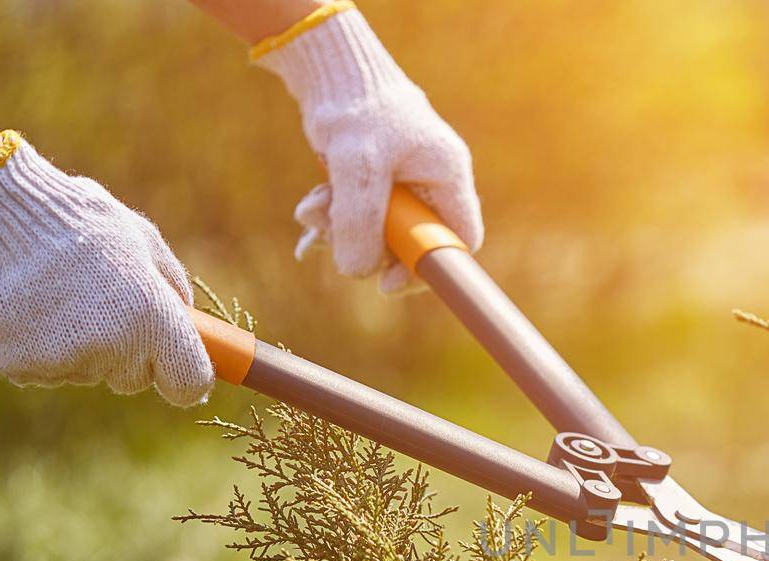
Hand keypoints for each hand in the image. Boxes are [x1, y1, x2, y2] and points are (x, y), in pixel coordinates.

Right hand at [0, 138, 211, 405]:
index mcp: (151, 317)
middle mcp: (111, 346)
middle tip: (102, 305)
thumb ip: (171, 286)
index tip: (176, 365)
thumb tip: (186, 318)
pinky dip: (38, 346)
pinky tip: (28, 306)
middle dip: (127, 352)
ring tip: (57, 293)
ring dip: (79, 346)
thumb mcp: (142, 239)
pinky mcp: (19, 365)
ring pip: (87, 372)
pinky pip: (44, 369)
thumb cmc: (77, 219)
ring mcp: (62, 359)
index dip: (185, 377)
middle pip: (134, 379)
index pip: (188, 384)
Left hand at [256, 4, 483, 293]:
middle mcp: (431, 182)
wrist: (329, 68)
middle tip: (334, 242)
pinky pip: (359, 216)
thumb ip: (361, 220)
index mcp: (448, 174)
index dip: (428, 267)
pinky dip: (333, 216)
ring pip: (378, 231)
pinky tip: (312, 206)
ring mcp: (403, 183)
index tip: (389, 283)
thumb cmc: (355, 107)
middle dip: (369, 246)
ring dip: (341, 230)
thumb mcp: (357, 165)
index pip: (457, 240)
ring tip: (311, 211)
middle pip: (411, 241)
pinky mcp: (375, 181)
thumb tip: (357, 273)